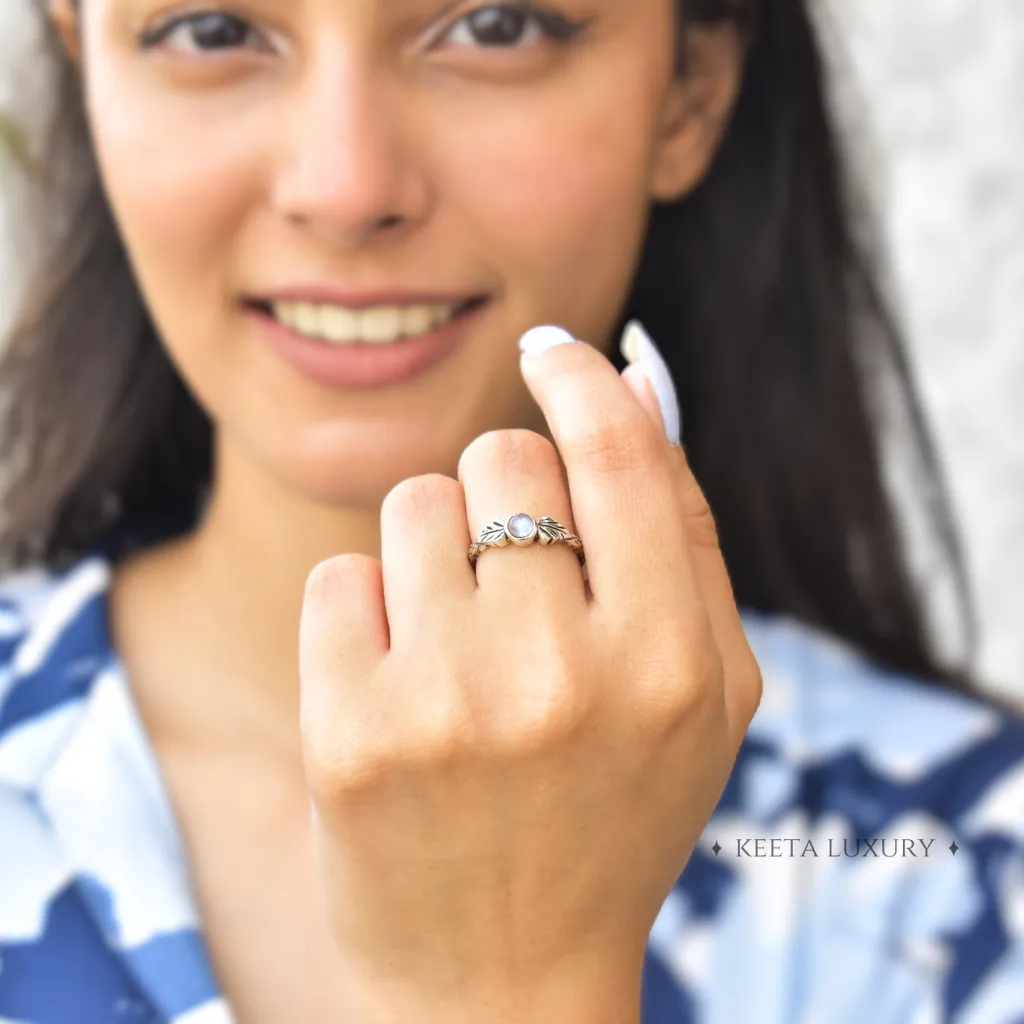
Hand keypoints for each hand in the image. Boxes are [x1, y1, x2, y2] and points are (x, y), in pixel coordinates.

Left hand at [298, 326, 762, 1022]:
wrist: (501, 979)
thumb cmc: (615, 814)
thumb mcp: (704, 693)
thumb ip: (685, 530)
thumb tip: (635, 376)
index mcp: (669, 660)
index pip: (617, 451)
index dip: (580, 377)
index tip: (551, 349)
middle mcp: (560, 674)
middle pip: (504, 460)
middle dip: (506, 494)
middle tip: (514, 582)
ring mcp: (444, 703)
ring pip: (415, 505)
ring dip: (434, 554)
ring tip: (457, 650)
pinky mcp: (347, 732)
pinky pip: (341, 577)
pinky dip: (367, 615)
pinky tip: (399, 691)